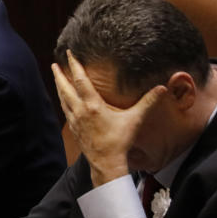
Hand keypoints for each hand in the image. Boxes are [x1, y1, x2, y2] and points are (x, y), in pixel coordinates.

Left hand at [53, 50, 166, 185]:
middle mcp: (80, 110)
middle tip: (54, 64)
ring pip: (63, 99)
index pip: (81, 80)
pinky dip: (63, 101)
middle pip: (65, 88)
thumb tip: (162, 88)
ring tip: (56, 78)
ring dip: (59, 87)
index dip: (75, 65)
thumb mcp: (134, 120)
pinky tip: (64, 100)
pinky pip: (65, 110)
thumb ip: (148, 103)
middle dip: (59, 75)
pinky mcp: (73, 129)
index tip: (69, 54)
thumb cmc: (119, 142)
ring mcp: (74, 120)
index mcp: (92, 105)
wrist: (106, 163)